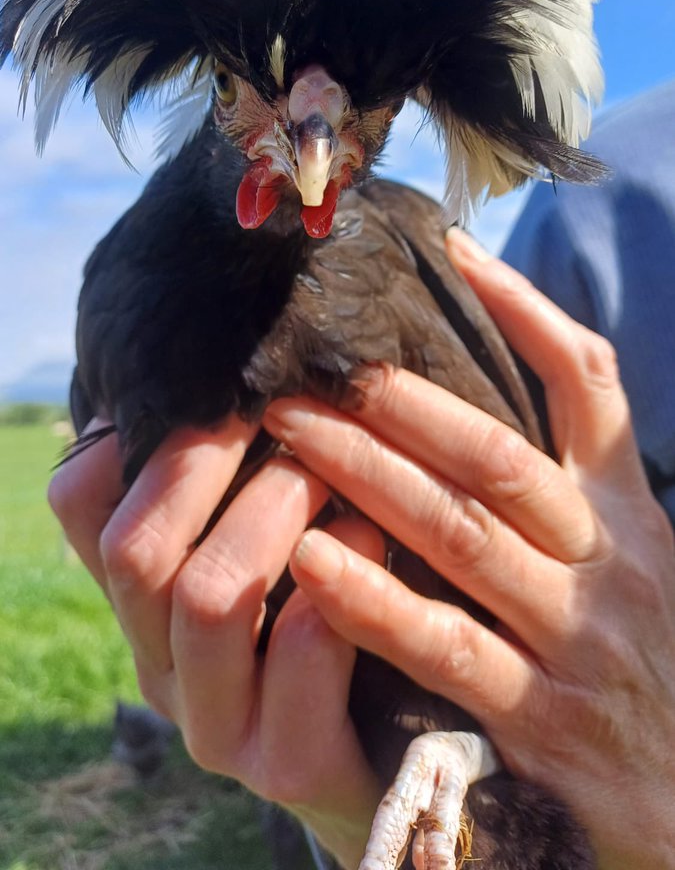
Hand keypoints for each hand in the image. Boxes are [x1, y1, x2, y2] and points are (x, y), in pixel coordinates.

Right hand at [48, 420, 382, 868]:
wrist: (391, 760)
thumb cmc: (336, 618)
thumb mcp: (275, 541)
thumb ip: (243, 479)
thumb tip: (233, 368)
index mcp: (144, 602)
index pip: (81, 503)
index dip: (127, 431)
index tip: (202, 382)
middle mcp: (162, 665)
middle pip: (136, 547)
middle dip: (209, 460)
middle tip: (278, 408)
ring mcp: (218, 725)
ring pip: (207, 598)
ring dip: (273, 512)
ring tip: (327, 469)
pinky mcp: (291, 764)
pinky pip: (301, 655)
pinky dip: (340, 575)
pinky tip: (373, 532)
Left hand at [265, 230, 674, 869]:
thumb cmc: (632, 657)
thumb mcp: (623, 558)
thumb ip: (561, 487)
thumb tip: (465, 399)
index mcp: (624, 509)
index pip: (590, 384)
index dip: (525, 311)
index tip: (454, 252)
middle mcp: (608, 558)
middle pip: (497, 454)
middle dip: (397, 403)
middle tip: (308, 365)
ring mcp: (578, 636)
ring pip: (463, 534)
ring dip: (367, 477)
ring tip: (289, 434)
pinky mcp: (544, 719)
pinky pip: (448, 645)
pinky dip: (376, 600)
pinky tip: (310, 563)